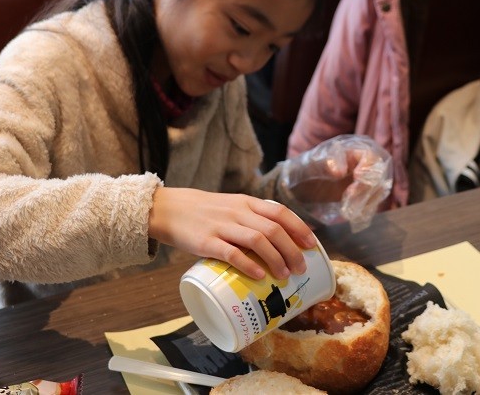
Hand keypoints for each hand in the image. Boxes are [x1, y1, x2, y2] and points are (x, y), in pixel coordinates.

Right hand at [148, 187, 317, 279]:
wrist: (168, 209)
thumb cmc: (203, 212)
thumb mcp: (230, 206)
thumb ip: (250, 218)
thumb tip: (277, 243)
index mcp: (246, 202)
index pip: (280, 212)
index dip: (299, 229)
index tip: (311, 245)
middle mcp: (237, 212)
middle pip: (274, 230)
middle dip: (292, 251)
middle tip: (300, 269)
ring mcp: (222, 227)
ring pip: (258, 241)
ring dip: (276, 259)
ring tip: (284, 275)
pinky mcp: (206, 242)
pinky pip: (232, 254)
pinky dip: (249, 266)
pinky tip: (259, 276)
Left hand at [280, 135, 391, 228]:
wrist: (303, 185)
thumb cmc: (308, 168)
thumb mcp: (312, 164)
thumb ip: (325, 164)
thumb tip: (340, 171)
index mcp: (352, 149)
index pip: (370, 155)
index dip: (368, 166)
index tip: (358, 178)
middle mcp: (363, 163)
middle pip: (379, 173)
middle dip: (367, 186)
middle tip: (350, 196)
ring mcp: (365, 179)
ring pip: (378, 189)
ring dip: (366, 199)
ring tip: (348, 207)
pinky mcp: (363, 193)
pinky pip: (372, 200)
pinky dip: (365, 207)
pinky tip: (352, 212)